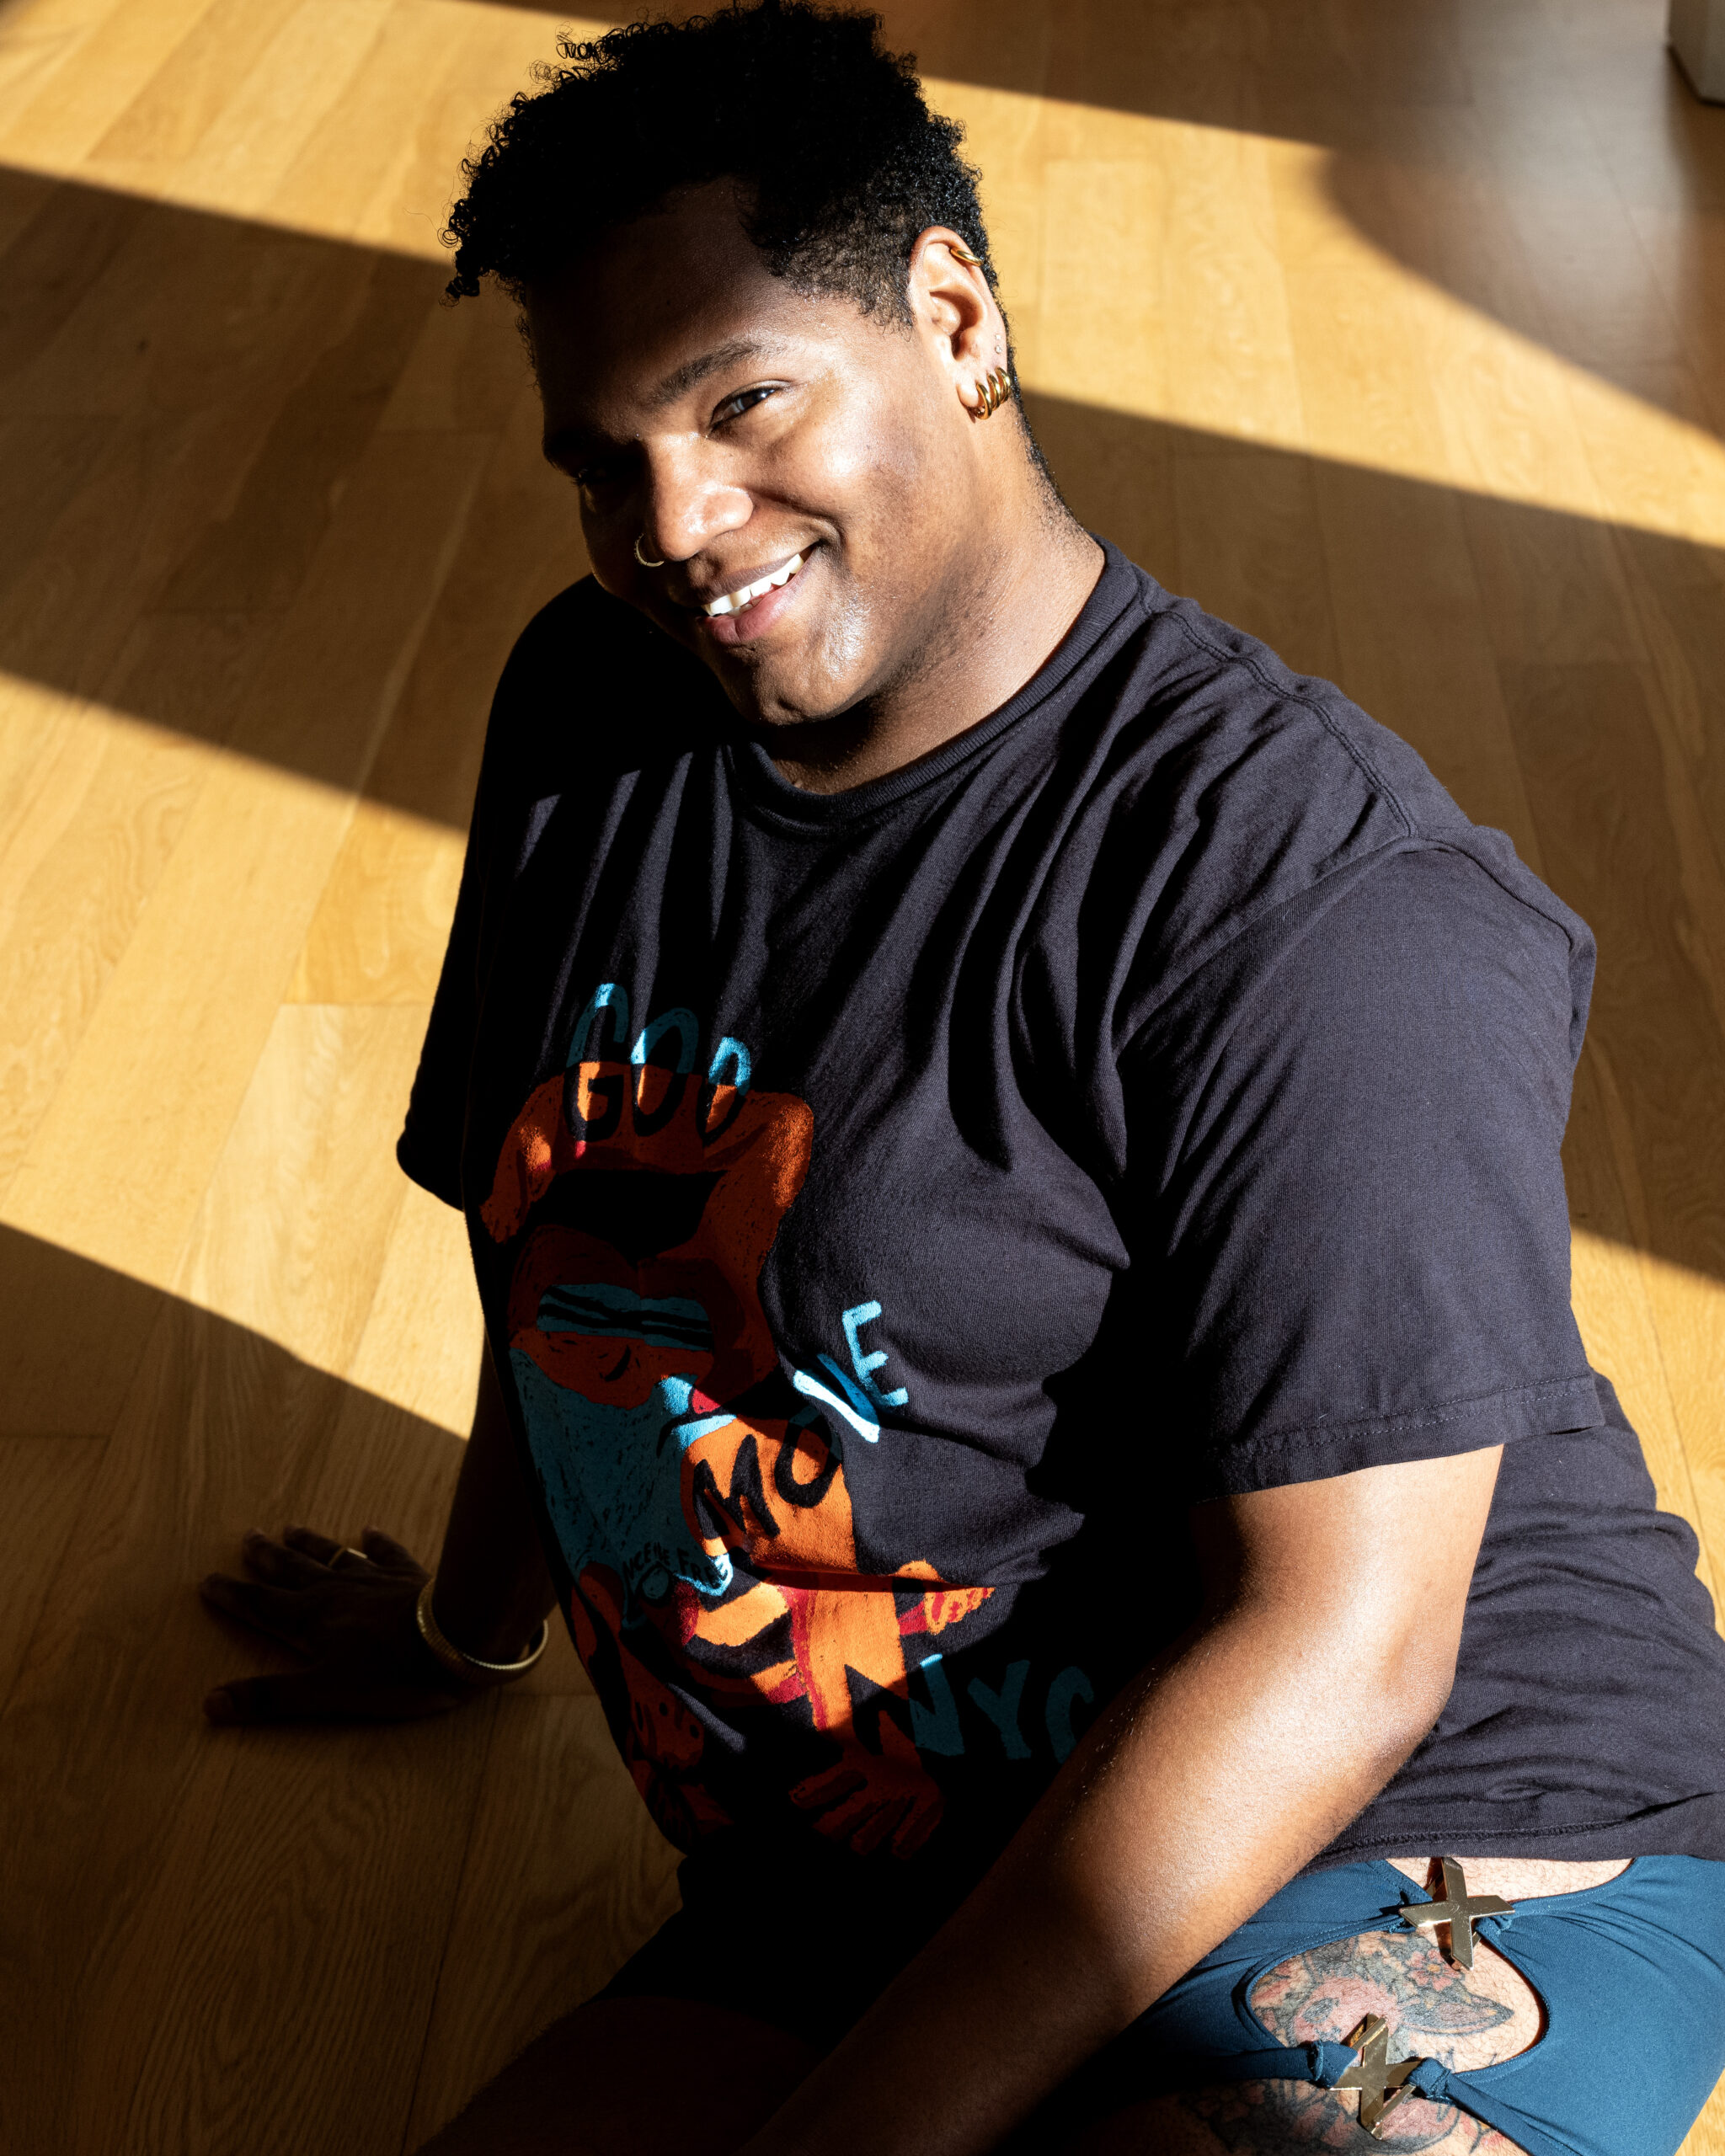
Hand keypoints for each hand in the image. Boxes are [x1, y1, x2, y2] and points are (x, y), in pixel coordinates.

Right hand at [199, 1525, 468, 1723]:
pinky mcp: (409, 1575)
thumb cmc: (390, 1672)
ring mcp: (374, 1579)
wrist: (454, 1639)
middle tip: (247, 1537)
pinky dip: (376, 1542)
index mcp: (310, 1620)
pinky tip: (371, 1531)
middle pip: (293, 1570)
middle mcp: (336, 1591)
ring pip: (333, 1556)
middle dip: (267, 1558)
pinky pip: (387, 1552)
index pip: (261, 1605)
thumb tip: (210, 1704)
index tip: (207, 1580)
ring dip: (310, 1543)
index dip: (233, 1595)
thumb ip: (270, 1698)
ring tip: (290, 1527)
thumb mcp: (324, 1694)